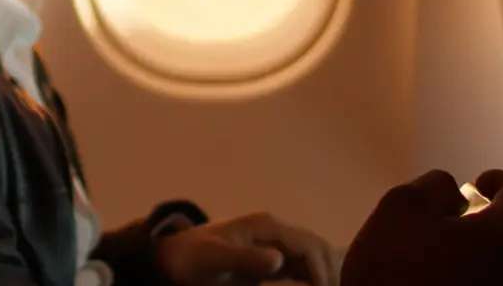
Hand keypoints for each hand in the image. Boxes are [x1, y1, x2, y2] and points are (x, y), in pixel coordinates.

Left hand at [153, 211, 341, 285]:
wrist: (174, 258)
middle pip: (317, 247)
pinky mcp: (271, 258)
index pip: (308, 244)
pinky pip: (301, 266)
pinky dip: (311, 278)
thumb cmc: (192, 257)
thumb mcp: (213, 258)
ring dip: (322, 274)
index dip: (320, 270)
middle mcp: (276, 231)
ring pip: (313, 255)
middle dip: (328, 271)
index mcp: (266, 225)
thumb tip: (278, 260)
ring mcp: (275, 243)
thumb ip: (244, 257)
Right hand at [340, 170, 502, 285]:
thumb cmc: (391, 271)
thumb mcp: (402, 204)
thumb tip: (454, 193)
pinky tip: (426, 285)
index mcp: (499, 238)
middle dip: (477, 222)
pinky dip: (461, 281)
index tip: (478, 184)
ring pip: (492, 263)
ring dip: (466, 254)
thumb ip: (437, 185)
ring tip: (423, 264)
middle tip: (435, 228)